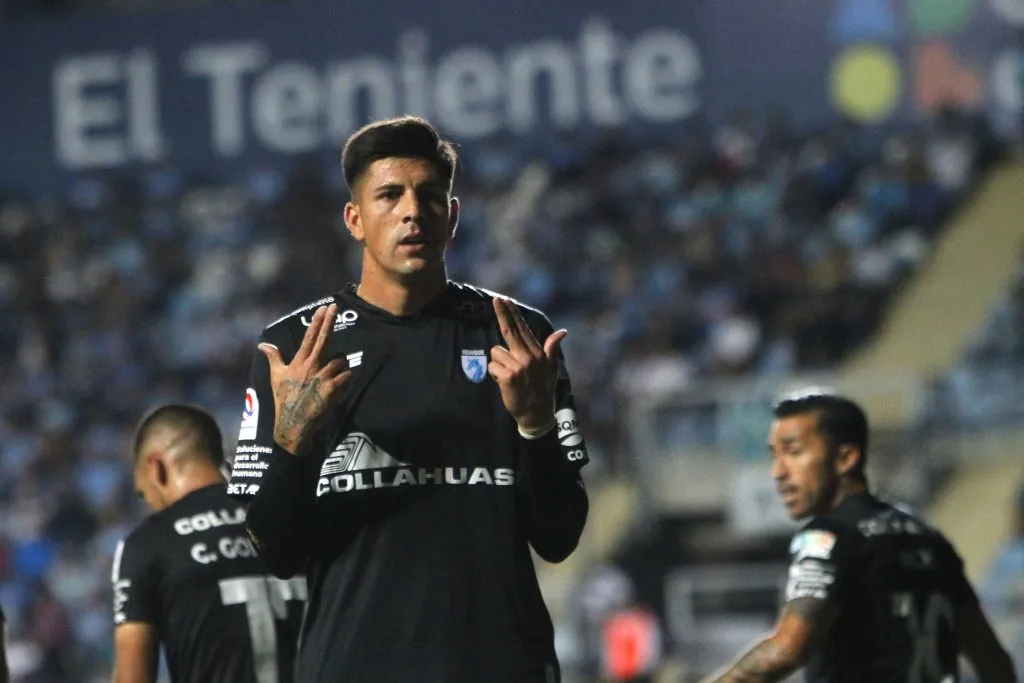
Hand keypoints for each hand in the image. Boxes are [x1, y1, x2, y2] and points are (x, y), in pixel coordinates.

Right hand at [258, 303, 352, 454]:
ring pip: (340, 359)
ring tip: (334, 373)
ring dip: (340, 363)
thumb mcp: (276, 378)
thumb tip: (262, 344)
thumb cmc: (284, 400)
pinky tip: (341, 384)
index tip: (324, 308)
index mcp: (298, 362)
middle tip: (335, 307)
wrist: (292, 425)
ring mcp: (322, 377)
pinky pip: (347, 375)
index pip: (309, 337)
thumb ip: (273, 358)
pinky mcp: (332, 389)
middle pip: (324, 339)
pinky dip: (347, 377)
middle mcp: (310, 366)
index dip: (317, 321)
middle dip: (329, 322)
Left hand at [489, 297, 566, 431]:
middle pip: (510, 331)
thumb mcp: (551, 368)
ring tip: (509, 375)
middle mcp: (528, 357)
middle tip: (495, 299)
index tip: (506, 300)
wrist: (537, 413)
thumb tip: (562, 332)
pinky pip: (492, 367)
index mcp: (537, 353)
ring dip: (498, 363)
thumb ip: (551, 347)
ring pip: (496, 352)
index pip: (522, 329)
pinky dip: (495, 374)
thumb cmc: (543, 389)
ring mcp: (518, 366)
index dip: (513, 314)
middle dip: (502, 313)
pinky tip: (505, 382)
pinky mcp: (507, 376)